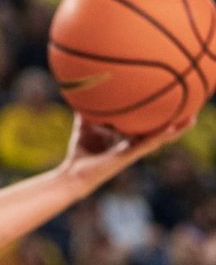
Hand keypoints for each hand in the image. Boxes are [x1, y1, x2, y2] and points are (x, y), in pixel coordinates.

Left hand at [59, 112, 195, 194]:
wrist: (72, 174)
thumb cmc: (79, 153)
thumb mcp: (85, 125)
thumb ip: (88, 109)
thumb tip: (83, 89)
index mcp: (126, 139)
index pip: (148, 126)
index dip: (161, 117)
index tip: (174, 104)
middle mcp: (133, 145)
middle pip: (160, 132)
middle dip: (175, 123)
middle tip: (192, 110)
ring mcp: (132, 152)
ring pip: (159, 140)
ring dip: (176, 130)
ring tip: (192, 119)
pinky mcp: (127, 157)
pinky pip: (147, 144)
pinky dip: (160, 136)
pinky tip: (172, 128)